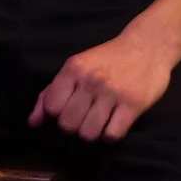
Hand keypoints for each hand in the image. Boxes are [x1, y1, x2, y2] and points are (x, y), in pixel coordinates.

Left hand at [28, 31, 180, 142]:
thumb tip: (33, 123)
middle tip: (85, 117)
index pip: (51, 107)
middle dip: (74, 126)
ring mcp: (112, 93)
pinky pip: (112, 135)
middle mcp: (90, 80)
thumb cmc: (107, 59)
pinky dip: (110, 135)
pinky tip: (114, 123)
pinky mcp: (133, 105)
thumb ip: (51, 93)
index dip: (57, 115)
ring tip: (100, 121)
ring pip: (88, 134)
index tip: (69, 109)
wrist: (148, 45)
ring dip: (93, 133)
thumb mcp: (76, 67)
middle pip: (68, 125)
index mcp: (73, 69)